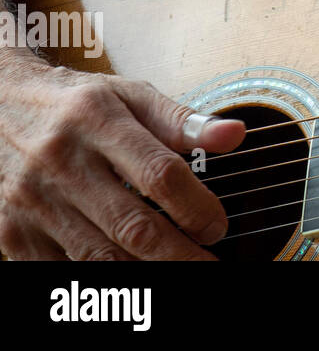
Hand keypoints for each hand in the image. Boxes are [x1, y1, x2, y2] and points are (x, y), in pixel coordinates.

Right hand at [0, 61, 244, 258]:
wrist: (0, 103)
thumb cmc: (78, 103)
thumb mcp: (131, 95)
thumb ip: (183, 120)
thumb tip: (235, 135)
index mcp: (99, 121)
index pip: (159, 174)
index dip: (196, 207)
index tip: (218, 226)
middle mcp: (62, 162)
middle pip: (131, 225)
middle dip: (179, 255)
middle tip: (208, 265)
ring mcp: (32, 201)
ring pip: (98, 257)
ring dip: (145, 274)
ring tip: (178, 272)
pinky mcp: (11, 231)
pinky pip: (60, 270)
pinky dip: (99, 282)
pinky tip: (131, 275)